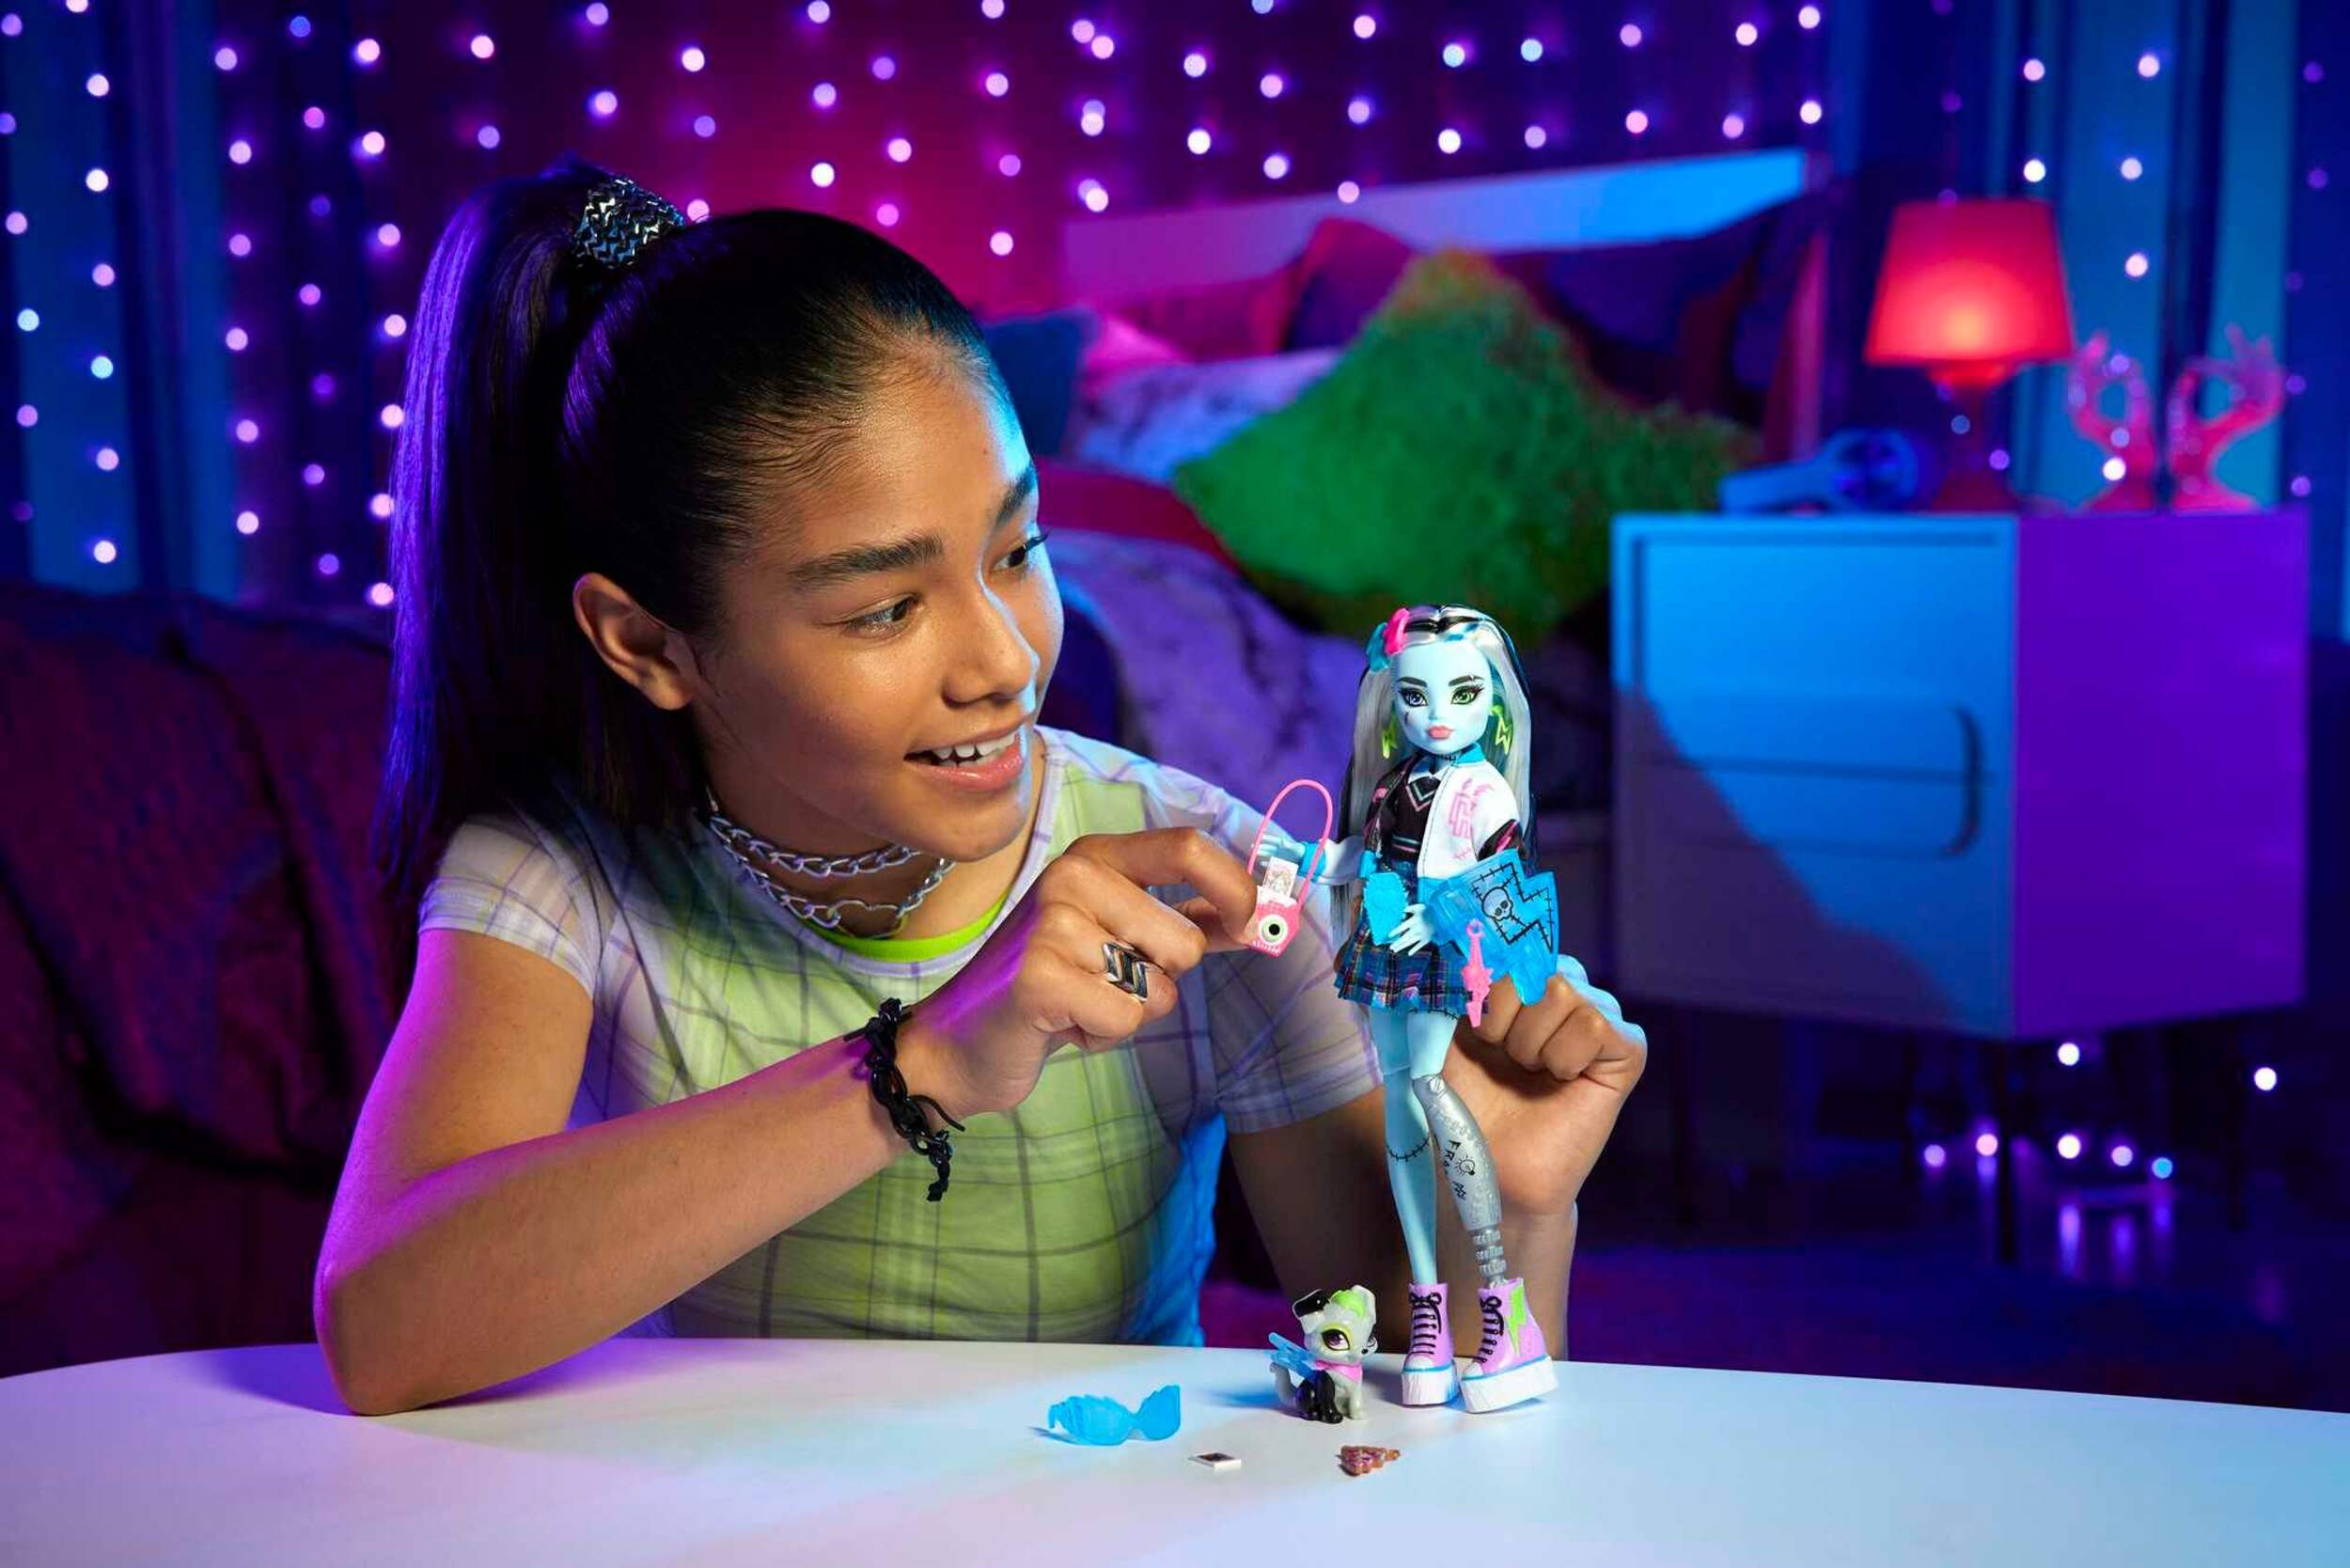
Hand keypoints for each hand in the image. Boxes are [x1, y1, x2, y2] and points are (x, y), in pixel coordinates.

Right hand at [896, 829, 1258, 1120]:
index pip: (1187, 847)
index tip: (1251, 928)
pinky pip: (1126, 1019)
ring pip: (1159, 988)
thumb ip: (1188, 922)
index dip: (1236, 889)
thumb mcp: (1120, 940)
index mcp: (1095, 856)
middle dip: (1160, 982)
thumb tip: (1261, 919)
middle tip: (1101, 982)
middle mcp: (1072, 875)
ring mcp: (1052, 923)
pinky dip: (1103, 1037)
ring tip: (1078, 1002)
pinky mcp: (1039, 976)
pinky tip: (1061, 1025)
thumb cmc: (1053, 986)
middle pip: (1185, 942)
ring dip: (1129, 1013)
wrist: (961, 1041)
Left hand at [1385, 903, 1432, 953]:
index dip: (1395, 931)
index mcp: (1415, 920)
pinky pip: (1420, 945)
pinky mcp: (1428, 938)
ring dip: (1402, 946)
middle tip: (1391, 947)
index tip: (1389, 935)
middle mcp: (1418, 928)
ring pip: (1411, 942)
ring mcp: (1423, 934)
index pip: (1403, 927)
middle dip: (1398, 943)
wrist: (1442, 915)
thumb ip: (1409, 908)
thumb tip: (1401, 912)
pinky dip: (1415, 949)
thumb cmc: (1428, 910)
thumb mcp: (1418, 906)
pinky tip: (1409, 954)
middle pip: (1405, 937)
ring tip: (1395, 950)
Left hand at [1443, 956, 1647, 1216]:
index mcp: (1525, 984)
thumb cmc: (1468, 1105)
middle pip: (1537, 966)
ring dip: (1530, 1042)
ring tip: (1531, 1073)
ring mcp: (1599, 1019)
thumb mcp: (1452, 1035)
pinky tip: (1561, 1080)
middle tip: (1506, 1060)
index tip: (1480, 1033)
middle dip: (1505, 1019)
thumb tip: (1467, 949)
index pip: (1513, 947)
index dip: (1488, 990)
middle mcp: (1566, 994)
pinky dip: (1565, 1055)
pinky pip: (1594, 1023)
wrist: (1490, 1166)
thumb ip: (1466, 987)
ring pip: (1563, 991)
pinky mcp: (1627, 1052)